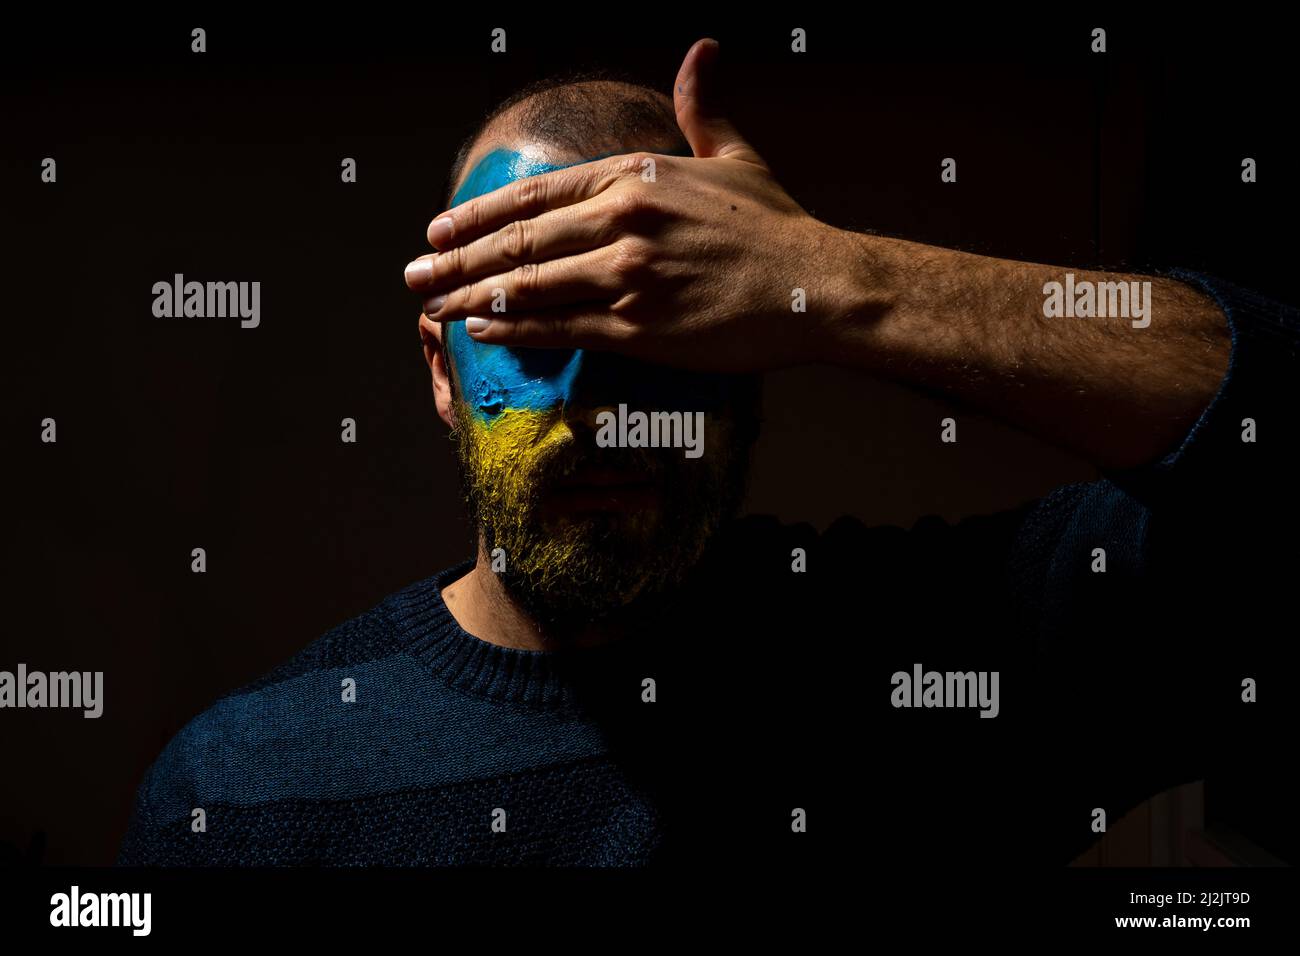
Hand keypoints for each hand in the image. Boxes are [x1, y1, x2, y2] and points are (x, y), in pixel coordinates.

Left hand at [404, 38, 864, 372]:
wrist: (817, 287)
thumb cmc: (776, 227)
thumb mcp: (734, 154)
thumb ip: (700, 106)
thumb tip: (700, 49)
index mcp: (635, 176)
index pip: (534, 192)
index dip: (479, 213)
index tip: (441, 226)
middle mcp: (622, 222)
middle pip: (518, 241)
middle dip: (456, 260)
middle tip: (413, 273)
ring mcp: (627, 277)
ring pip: (529, 286)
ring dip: (471, 297)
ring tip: (431, 307)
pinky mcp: (639, 329)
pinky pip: (561, 328)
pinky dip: (516, 331)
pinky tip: (481, 333)